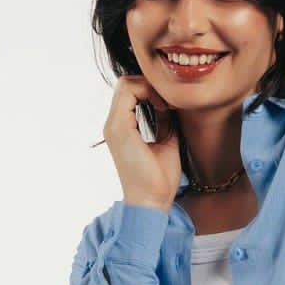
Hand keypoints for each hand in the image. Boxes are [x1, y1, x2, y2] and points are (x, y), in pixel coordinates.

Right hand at [101, 74, 181, 211]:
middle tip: (170, 100)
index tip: (170, 104)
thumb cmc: (160, 179)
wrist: (153, 201)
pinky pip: (128, 93)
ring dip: (149, 87)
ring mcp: (114, 126)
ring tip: (167, 104)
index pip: (130, 91)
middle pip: (126, 83)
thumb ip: (164, 121)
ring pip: (125, 84)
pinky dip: (148, 93)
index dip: (151, 89)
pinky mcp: (119, 129)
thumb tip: (170, 104)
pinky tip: (164, 108)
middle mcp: (113, 124)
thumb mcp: (166, 141)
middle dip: (150, 85)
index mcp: (122, 127)